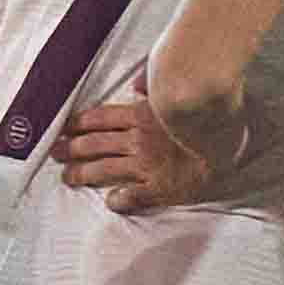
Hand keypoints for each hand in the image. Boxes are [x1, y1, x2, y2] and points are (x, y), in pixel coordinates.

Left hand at [50, 94, 212, 213]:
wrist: (229, 142)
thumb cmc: (206, 113)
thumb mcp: (179, 91)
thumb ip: (155, 86)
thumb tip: (138, 83)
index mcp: (142, 115)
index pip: (100, 118)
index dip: (78, 124)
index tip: (63, 128)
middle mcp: (138, 140)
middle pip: (94, 143)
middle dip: (70, 149)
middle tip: (54, 153)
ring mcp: (146, 165)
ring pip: (103, 169)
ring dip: (82, 173)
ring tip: (68, 177)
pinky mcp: (159, 187)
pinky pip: (131, 196)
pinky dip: (119, 199)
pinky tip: (111, 201)